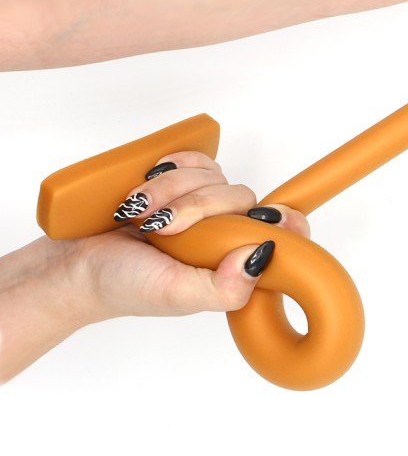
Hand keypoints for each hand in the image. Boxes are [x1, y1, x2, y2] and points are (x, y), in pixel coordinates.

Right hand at [71, 151, 308, 320]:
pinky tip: (145, 191)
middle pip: (241, 198)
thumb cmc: (126, 286)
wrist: (75, 264)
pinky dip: (170, 168)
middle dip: (196, 207)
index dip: (284, 222)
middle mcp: (224, 233)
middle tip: (160, 228)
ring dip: (172, 190)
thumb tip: (263, 256)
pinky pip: (194, 160)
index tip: (263, 219)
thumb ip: (225, 288)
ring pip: (214, 176)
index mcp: (234, 262)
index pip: (283, 235)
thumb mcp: (179, 296)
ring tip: (140, 215)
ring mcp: (203, 207)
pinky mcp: (180, 184)